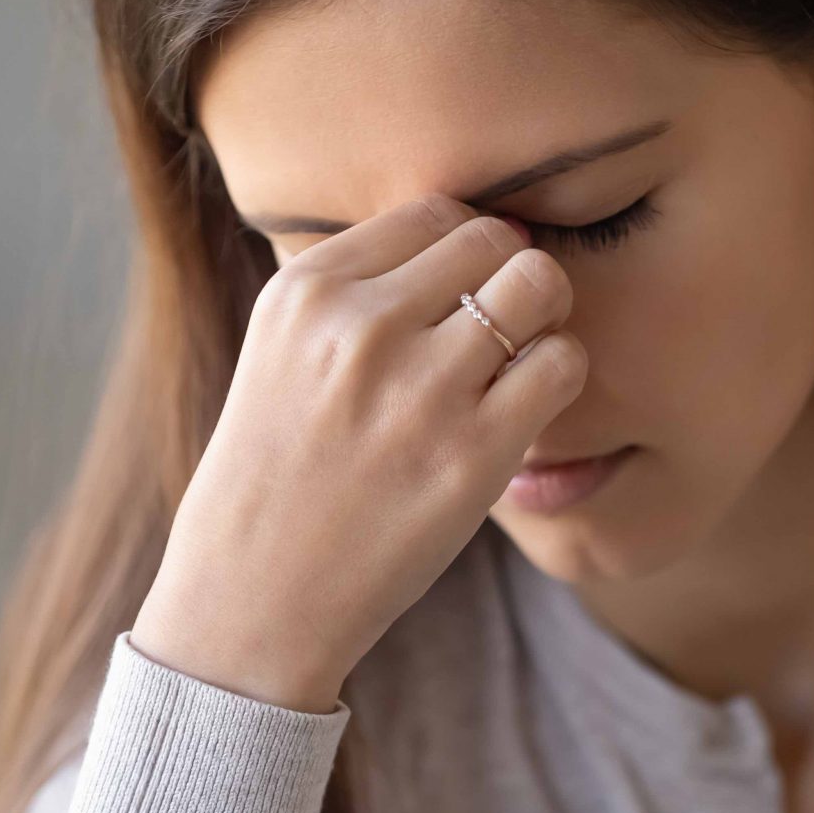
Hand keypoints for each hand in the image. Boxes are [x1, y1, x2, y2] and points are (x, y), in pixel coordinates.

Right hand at [133, 193, 588, 711]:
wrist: (250, 600)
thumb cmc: (278, 476)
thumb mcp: (281, 352)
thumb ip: (357, 292)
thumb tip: (470, 236)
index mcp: (306, 291)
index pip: (433, 212)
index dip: (466, 249)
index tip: (464, 294)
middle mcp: (361, 326)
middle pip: (493, 237)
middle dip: (511, 275)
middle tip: (503, 328)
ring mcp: (420, 389)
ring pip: (538, 285)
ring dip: (546, 317)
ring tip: (518, 360)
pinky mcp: (473, 454)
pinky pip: (562, 363)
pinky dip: (560, 375)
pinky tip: (527, 408)